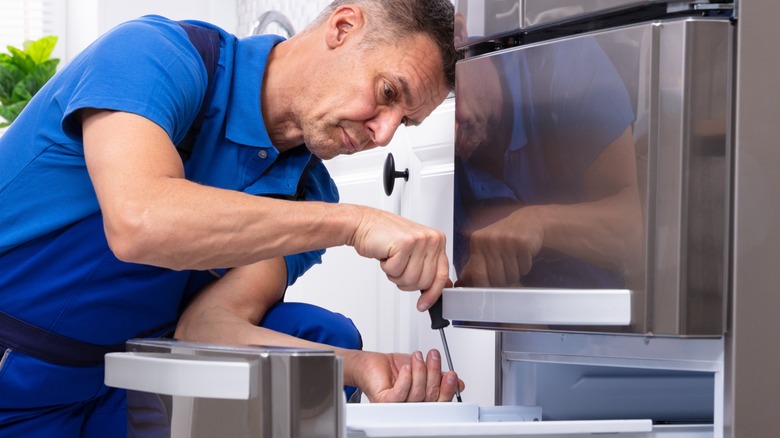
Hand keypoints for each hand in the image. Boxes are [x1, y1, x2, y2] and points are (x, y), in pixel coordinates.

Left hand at [349, 349, 463, 402]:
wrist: (372, 363)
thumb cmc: (394, 368)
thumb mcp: (423, 369)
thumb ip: (440, 376)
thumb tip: (458, 382)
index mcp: (422, 401)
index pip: (440, 401)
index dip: (448, 389)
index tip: (452, 375)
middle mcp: (410, 407)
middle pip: (430, 396)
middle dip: (434, 373)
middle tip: (434, 356)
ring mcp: (397, 406)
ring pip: (417, 394)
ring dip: (420, 371)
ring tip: (417, 357)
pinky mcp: (385, 401)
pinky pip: (400, 393)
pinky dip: (406, 379)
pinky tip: (406, 368)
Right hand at [350, 208, 448, 310]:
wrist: (365, 224)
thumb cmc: (387, 238)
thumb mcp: (414, 252)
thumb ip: (430, 267)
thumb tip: (442, 285)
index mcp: (438, 240)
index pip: (442, 274)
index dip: (432, 293)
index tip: (423, 303)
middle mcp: (432, 239)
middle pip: (425, 281)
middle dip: (407, 281)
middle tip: (399, 267)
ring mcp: (419, 240)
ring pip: (411, 279)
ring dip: (396, 275)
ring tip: (393, 259)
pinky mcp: (404, 244)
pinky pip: (396, 272)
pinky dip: (387, 268)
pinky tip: (387, 255)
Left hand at [458, 207, 543, 286]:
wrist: (527, 221)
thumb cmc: (504, 237)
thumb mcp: (484, 247)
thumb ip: (473, 265)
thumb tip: (460, 284)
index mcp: (477, 241)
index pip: (478, 274)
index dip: (484, 286)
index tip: (488, 290)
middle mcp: (490, 239)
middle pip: (496, 278)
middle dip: (502, 281)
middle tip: (505, 272)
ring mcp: (506, 240)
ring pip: (511, 275)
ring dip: (515, 274)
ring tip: (514, 262)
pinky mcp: (522, 242)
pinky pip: (524, 268)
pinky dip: (525, 267)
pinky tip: (522, 256)